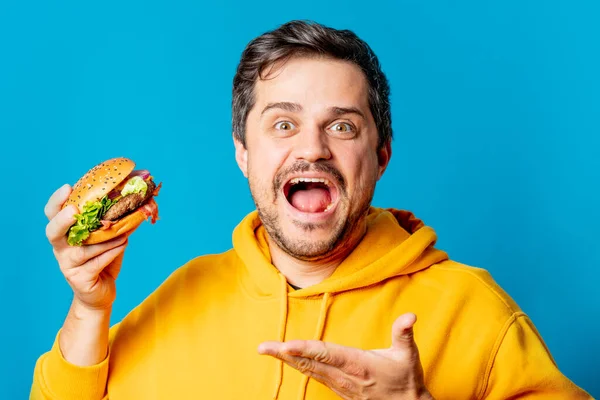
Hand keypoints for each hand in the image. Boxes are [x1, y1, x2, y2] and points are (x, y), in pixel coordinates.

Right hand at [45, 184, 128, 309]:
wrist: (101, 293)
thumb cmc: (103, 260)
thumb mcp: (109, 238)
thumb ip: (116, 222)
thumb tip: (136, 201)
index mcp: (64, 234)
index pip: (52, 214)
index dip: (57, 201)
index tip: (68, 187)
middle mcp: (61, 248)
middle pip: (53, 231)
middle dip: (62, 220)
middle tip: (74, 210)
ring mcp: (68, 265)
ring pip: (83, 248)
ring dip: (104, 238)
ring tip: (123, 232)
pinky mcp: (79, 279)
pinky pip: (96, 262)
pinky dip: (111, 252)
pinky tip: (124, 244)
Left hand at [258, 313, 433, 399]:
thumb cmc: (406, 379)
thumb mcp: (407, 355)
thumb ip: (404, 333)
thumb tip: (410, 316)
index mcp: (358, 364)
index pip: (327, 354)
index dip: (306, 349)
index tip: (287, 345)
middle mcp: (344, 376)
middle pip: (309, 364)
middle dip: (284, 355)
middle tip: (263, 347)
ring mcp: (339, 384)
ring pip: (307, 371)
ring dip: (286, 360)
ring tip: (268, 350)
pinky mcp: (338, 388)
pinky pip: (312, 375)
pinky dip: (297, 366)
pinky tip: (286, 359)